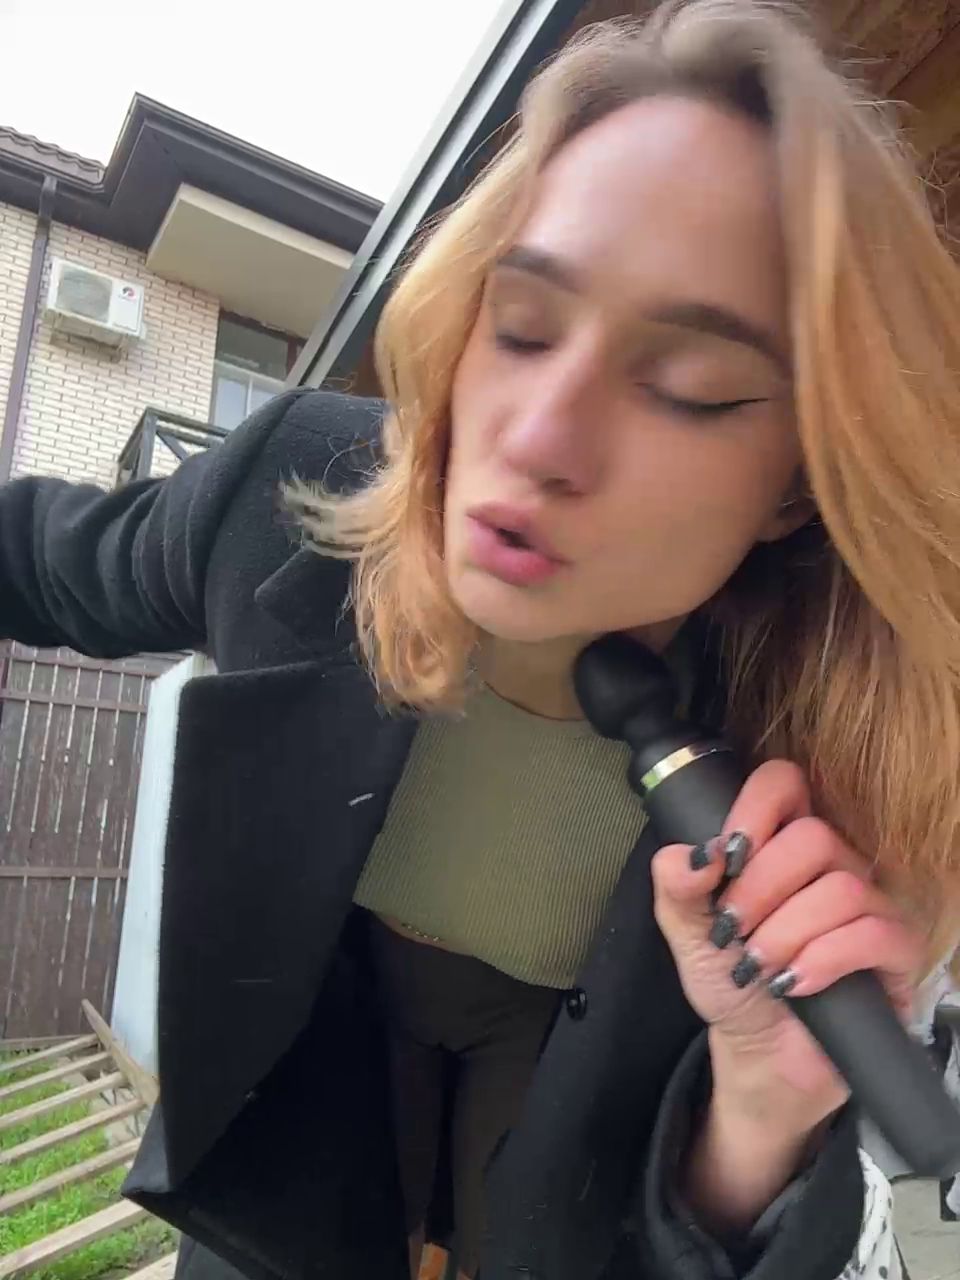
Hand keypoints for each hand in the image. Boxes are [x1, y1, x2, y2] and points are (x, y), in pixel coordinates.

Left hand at [651, 759, 921, 1227]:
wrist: (760, 1053)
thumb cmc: (730, 981)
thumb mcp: (688, 932)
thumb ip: (677, 887)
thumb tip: (697, 854)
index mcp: (781, 845)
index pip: (784, 784)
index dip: (756, 808)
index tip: (728, 854)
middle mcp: (833, 865)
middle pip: (814, 837)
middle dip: (761, 888)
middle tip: (732, 930)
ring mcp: (870, 906)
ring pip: (843, 888)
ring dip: (787, 932)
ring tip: (758, 967)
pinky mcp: (895, 954)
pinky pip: (873, 935)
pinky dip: (824, 959)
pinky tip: (795, 984)